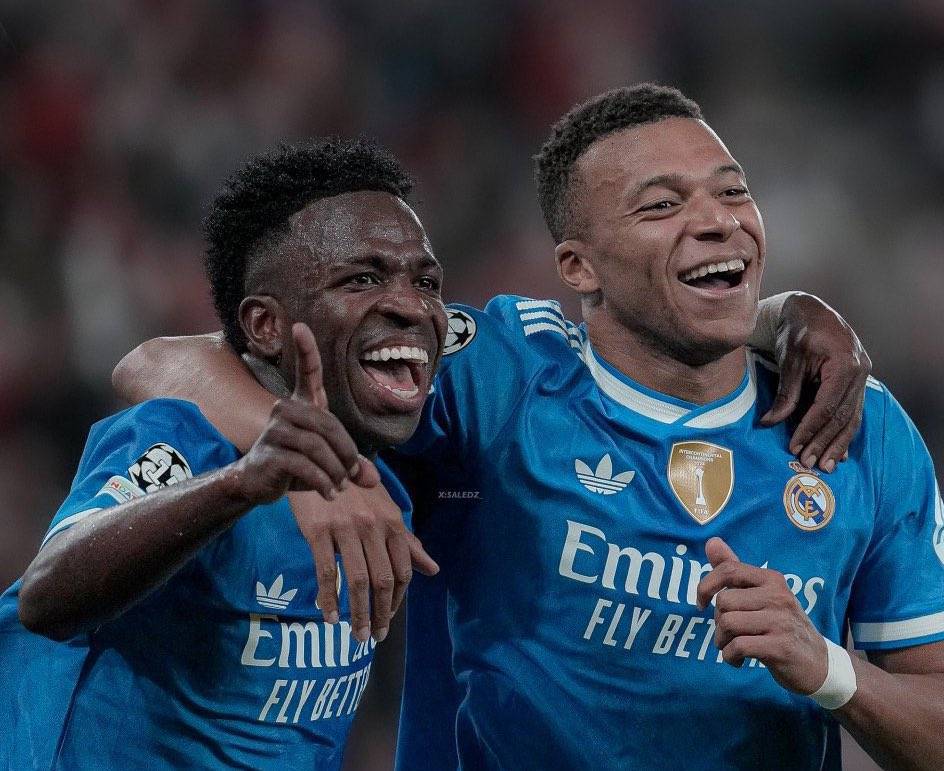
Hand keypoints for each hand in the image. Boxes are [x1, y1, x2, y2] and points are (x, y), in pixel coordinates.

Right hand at [232, 323, 378, 502]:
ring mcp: (274, 431)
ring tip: (339, 486)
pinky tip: (329, 493)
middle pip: (328, 425)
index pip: (306, 373)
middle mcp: (285, 410)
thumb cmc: (295, 465)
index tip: (299, 326)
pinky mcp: (269, 453)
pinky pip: (305, 466)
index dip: (305, 350)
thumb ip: (352, 465)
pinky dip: (323, 483)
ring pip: (317, 447)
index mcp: (301, 405)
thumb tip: (373, 480)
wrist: (257, 484)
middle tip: (351, 475)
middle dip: (346, 453)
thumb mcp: (328, 462)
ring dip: (335, 471)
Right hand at [289, 484, 438, 641]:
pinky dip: (329, 600)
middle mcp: (373, 526)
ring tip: (358, 635)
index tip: (389, 617)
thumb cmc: (355, 489)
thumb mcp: (385, 510)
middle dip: (381, 614)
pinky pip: (326, 573)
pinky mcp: (319, 531)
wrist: (318, 462)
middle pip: (382, 580)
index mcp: (392, 522)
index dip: (398, 600)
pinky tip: (330, 617)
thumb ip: (407, 542)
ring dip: (359, 614)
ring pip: (357, 581)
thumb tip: (433, 569)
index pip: (402, 570)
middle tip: (375, 636)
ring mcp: (346, 529)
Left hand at [696, 537, 827, 694]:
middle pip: (724, 601)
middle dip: (717, 622)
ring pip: (728, 623)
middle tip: (730, 634)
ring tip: (732, 648)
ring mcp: (781, 621)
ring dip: (721, 642)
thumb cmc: (781, 626)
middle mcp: (778, 596)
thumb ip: (734, 570)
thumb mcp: (761, 595)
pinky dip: (730, 657)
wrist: (818, 663)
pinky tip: (739, 660)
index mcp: (771, 580)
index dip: (706, 586)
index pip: (728, 570)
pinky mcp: (781, 647)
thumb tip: (712, 541)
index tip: (702, 603)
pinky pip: (739, 646)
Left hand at [760, 293, 870, 472]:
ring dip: (838, 443)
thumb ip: (785, 393)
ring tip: (827, 465)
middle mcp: (860, 372)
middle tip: (810, 463)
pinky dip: (844, 432)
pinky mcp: (857, 383)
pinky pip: (852, 412)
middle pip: (843, 416)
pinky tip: (839, 452)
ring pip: (852, 418)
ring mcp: (862, 378)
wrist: (810, 311)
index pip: (827, 406)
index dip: (811, 429)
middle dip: (825, 442)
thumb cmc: (797, 331)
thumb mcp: (789, 360)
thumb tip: (769, 423)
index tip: (795, 447)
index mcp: (845, 364)